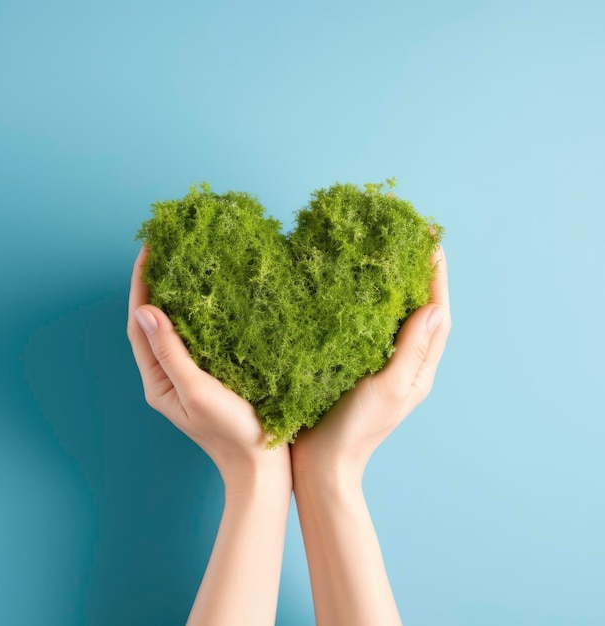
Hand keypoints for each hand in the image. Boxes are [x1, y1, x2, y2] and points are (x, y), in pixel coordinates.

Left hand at [127, 245, 290, 490]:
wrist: (262, 465)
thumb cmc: (232, 432)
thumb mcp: (198, 391)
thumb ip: (171, 352)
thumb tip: (146, 310)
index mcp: (157, 382)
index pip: (139, 326)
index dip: (141, 286)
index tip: (149, 250)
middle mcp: (167, 377)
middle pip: (152, 324)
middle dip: (153, 286)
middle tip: (165, 250)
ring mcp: (188, 377)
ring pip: (173, 330)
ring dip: (174, 297)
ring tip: (183, 265)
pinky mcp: (209, 377)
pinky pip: (195, 339)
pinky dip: (196, 315)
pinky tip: (209, 299)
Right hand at [292, 245, 450, 477]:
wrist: (321, 464)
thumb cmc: (355, 430)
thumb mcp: (388, 388)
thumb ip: (412, 349)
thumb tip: (436, 307)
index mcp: (418, 370)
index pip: (437, 316)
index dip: (437, 279)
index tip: (433, 244)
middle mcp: (404, 366)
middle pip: (421, 313)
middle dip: (420, 277)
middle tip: (412, 242)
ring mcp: (381, 367)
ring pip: (396, 319)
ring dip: (398, 288)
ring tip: (388, 257)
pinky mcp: (356, 367)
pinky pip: (371, 330)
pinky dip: (371, 307)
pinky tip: (357, 292)